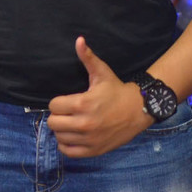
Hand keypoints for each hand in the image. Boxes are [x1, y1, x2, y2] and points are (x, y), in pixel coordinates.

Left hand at [46, 37, 152, 157]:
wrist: (138, 110)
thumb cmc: (116, 90)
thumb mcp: (102, 72)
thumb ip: (87, 57)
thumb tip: (79, 39)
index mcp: (83, 103)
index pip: (53, 106)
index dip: (58, 102)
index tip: (67, 101)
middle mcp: (84, 123)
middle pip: (53, 123)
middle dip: (58, 116)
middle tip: (68, 112)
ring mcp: (89, 139)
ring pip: (59, 137)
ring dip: (62, 130)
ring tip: (71, 123)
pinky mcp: (93, 150)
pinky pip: (68, 151)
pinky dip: (67, 144)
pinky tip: (73, 136)